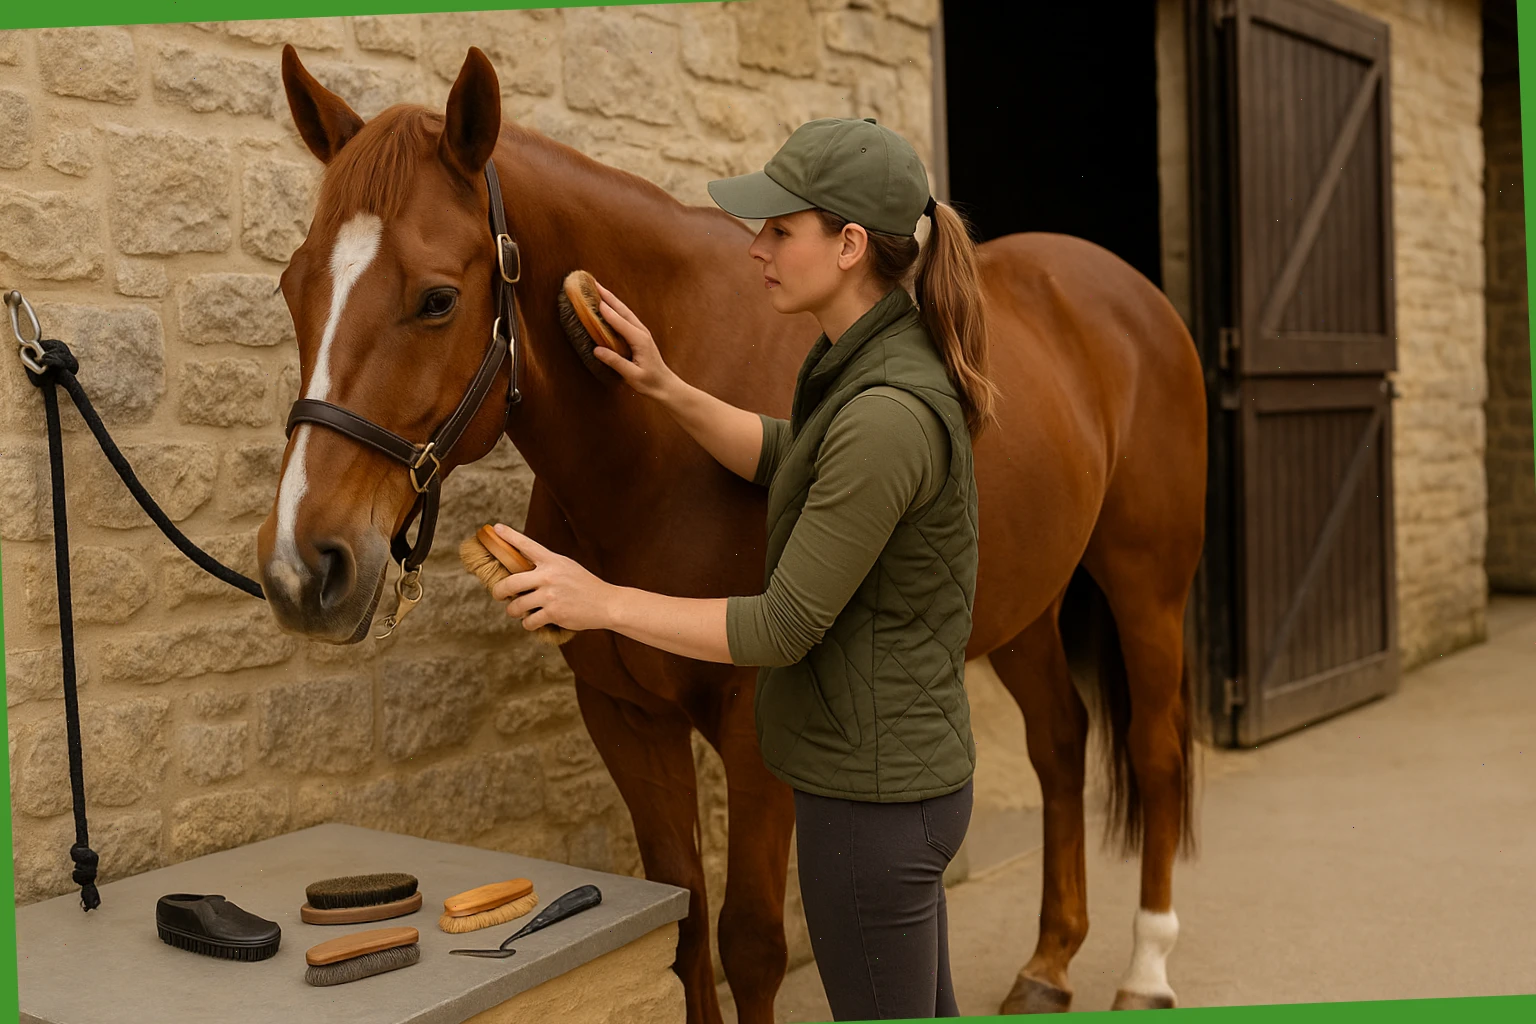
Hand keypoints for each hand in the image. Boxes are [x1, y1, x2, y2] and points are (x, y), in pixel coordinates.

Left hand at [488, 524, 615, 633]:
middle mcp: (549, 576)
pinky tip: (534, 621)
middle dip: (499, 592)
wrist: (606, 603)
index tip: (497, 528)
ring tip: (519, 611)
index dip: (510, 536)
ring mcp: (550, 595)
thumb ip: (547, 567)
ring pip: (516, 606)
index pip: (527, 545)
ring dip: (514, 611)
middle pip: (510, 583)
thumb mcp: (567, 567)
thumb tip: (521, 575)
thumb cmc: (585, 586)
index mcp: (552, 561)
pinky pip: (529, 621)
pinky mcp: (554, 613)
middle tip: (498, 595)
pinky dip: (528, 623)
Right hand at [589, 281, 679, 401]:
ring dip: (612, 299)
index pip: (620, 322)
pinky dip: (616, 309)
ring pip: (625, 311)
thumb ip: (616, 362)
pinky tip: (609, 306)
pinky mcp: (639, 336)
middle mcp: (641, 332)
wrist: (665, 385)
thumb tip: (597, 350)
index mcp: (639, 340)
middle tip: (594, 284)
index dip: (607, 311)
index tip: (594, 299)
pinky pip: (626, 318)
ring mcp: (641, 332)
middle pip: (623, 310)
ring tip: (598, 289)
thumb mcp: (632, 375)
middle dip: (608, 296)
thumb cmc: (650, 382)